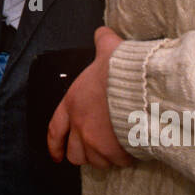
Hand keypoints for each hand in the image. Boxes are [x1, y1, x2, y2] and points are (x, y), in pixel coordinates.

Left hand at [47, 26, 133, 168]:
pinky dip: (123, 158)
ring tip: (116, 148)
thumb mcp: (109, 50)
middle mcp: (79, 125)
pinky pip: (116, 162)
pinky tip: (131, 148)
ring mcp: (95, 141)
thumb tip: (103, 33)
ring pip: (95, 161)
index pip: (55, 130)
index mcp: (72, 103)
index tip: (55, 154)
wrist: (140, 87)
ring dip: (104, 157)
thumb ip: (103, 42)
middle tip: (96, 148)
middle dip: (83, 153)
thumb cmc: (121, 68)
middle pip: (73, 153)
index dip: (54, 145)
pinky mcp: (113, 151)